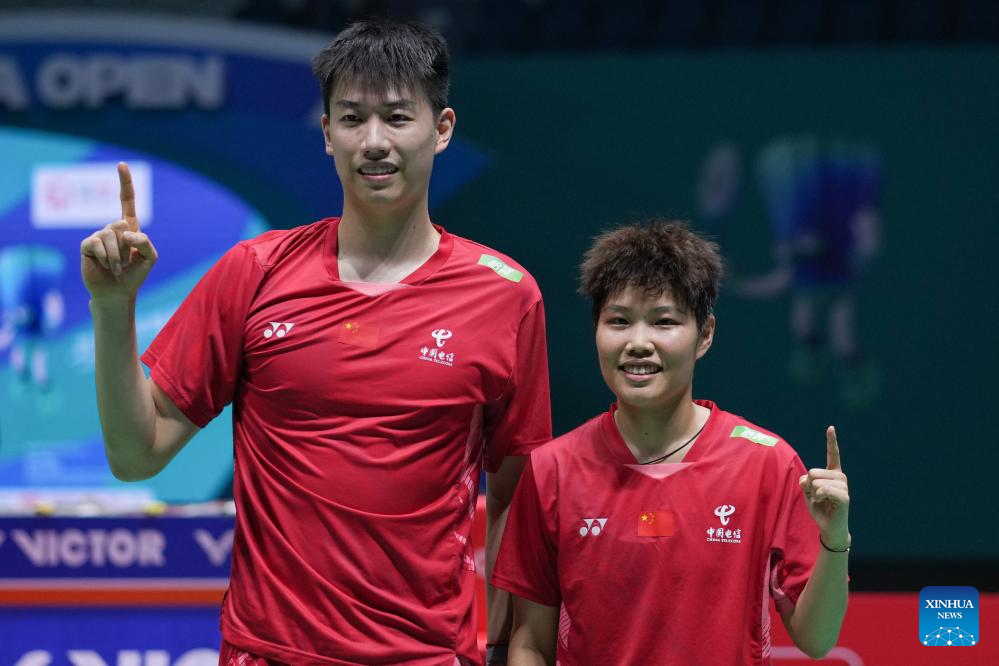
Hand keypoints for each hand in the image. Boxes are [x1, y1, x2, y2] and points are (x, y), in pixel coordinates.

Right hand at [80, 162, 157, 301]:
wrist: (118, 292)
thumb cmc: (135, 274)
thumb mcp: (150, 257)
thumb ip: (145, 241)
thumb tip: (126, 232)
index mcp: (129, 228)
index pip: (127, 201)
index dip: (125, 183)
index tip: (121, 164)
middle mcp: (112, 228)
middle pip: (121, 223)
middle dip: (127, 246)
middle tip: (125, 261)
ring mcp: (98, 236)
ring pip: (111, 235)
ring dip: (117, 256)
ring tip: (116, 267)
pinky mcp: (87, 245)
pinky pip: (97, 243)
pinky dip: (106, 257)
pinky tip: (105, 266)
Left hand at [799, 426, 849, 549]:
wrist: (829, 527)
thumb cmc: (819, 508)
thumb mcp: (808, 491)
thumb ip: (806, 480)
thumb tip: (809, 477)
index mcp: (832, 473)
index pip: (832, 454)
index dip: (831, 441)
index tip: (831, 427)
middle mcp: (840, 477)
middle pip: (813, 472)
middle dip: (808, 486)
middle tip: (817, 496)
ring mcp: (844, 486)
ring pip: (816, 481)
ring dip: (813, 493)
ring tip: (822, 501)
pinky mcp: (844, 496)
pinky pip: (823, 490)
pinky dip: (818, 497)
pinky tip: (825, 503)